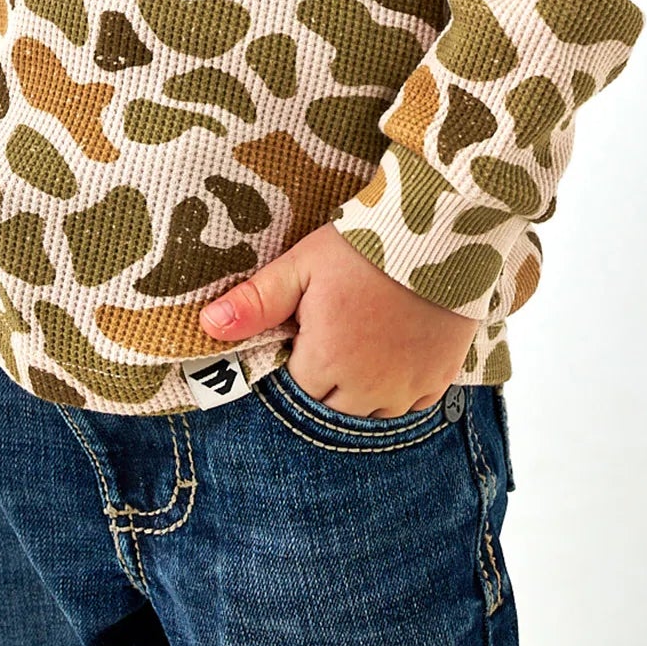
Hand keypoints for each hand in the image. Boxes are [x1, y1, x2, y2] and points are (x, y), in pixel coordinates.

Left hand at [198, 223, 481, 417]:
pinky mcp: (439, 379)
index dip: (295, 360)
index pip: (295, 390)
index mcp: (328, 363)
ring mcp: (407, 388)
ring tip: (362, 343)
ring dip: (359, 391)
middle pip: (331, 408)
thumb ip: (257, 301)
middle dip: (325, 380)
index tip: (304, 330)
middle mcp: (368, 389)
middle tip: (333, 332)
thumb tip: (207, 327)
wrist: (438, 231)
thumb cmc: (363, 246)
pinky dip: (397, 390)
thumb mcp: (302, 265)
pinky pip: (409, 406)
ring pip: (370, 414)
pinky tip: (392, 355)